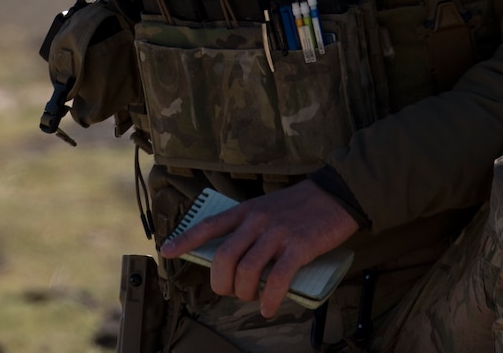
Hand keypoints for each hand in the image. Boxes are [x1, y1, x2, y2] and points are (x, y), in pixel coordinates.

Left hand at [159, 181, 359, 318]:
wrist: (336, 194)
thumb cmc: (300, 205)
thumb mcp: (267, 207)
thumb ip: (250, 227)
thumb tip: (236, 258)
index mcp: (246, 211)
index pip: (208, 225)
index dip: (185, 239)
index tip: (167, 251)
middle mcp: (256, 221)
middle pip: (224, 257)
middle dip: (220, 282)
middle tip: (229, 292)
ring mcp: (277, 234)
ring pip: (247, 271)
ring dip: (244, 293)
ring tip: (252, 300)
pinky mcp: (298, 247)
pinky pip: (278, 278)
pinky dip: (270, 298)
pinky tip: (269, 307)